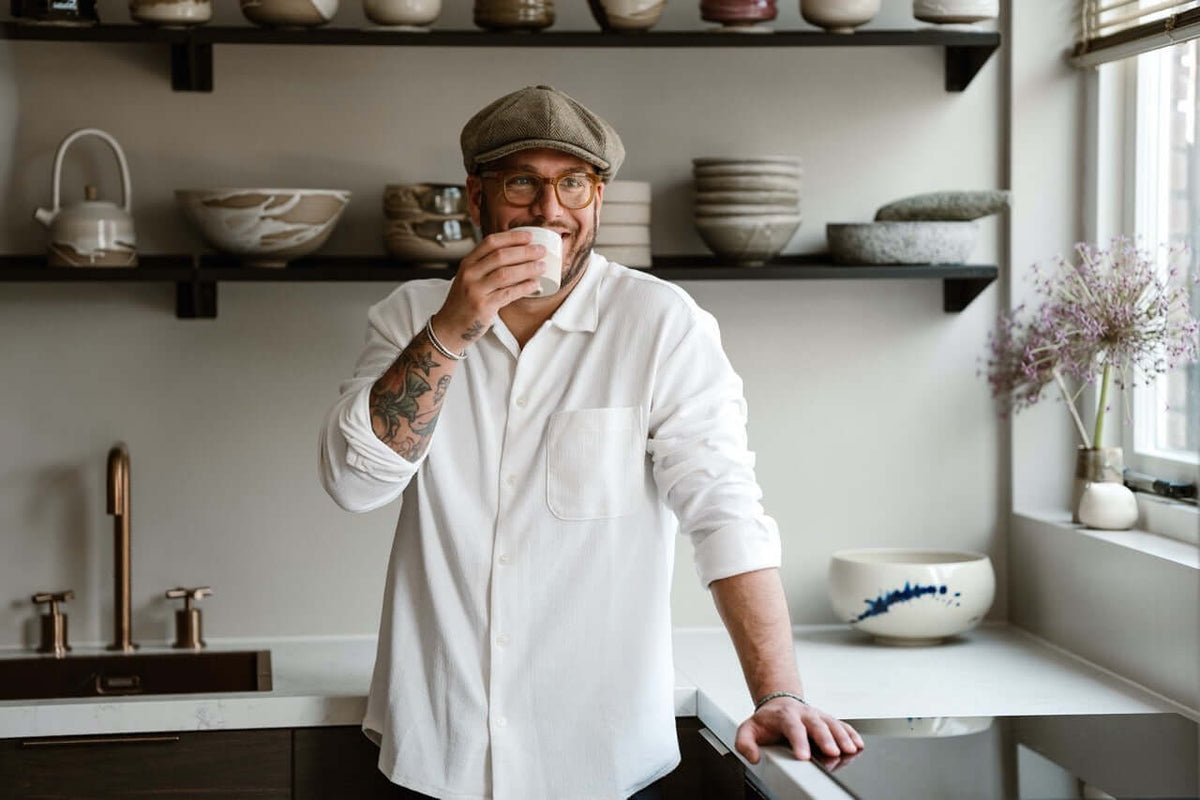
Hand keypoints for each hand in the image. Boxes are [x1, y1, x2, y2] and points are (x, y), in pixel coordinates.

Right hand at [432, 229, 546, 345]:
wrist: (450, 326)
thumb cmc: (464, 301)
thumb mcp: (469, 278)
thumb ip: (486, 266)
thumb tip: (518, 255)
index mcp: (467, 263)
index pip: (490, 242)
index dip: (512, 237)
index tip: (529, 236)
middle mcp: (469, 274)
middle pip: (501, 256)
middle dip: (525, 251)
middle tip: (541, 251)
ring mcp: (475, 290)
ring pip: (506, 274)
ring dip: (527, 268)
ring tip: (542, 266)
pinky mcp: (483, 306)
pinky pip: (508, 294)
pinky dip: (524, 287)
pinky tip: (535, 284)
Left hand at [734, 697, 863, 763]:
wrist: (779, 703)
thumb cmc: (766, 721)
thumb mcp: (748, 730)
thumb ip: (745, 743)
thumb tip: (753, 757)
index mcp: (784, 716)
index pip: (792, 727)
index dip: (799, 741)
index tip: (803, 756)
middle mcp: (803, 714)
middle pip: (816, 724)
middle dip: (825, 739)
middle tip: (832, 753)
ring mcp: (817, 715)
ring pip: (831, 723)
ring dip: (842, 736)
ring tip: (850, 750)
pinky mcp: (827, 719)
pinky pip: (841, 724)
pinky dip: (851, 733)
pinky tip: (858, 743)